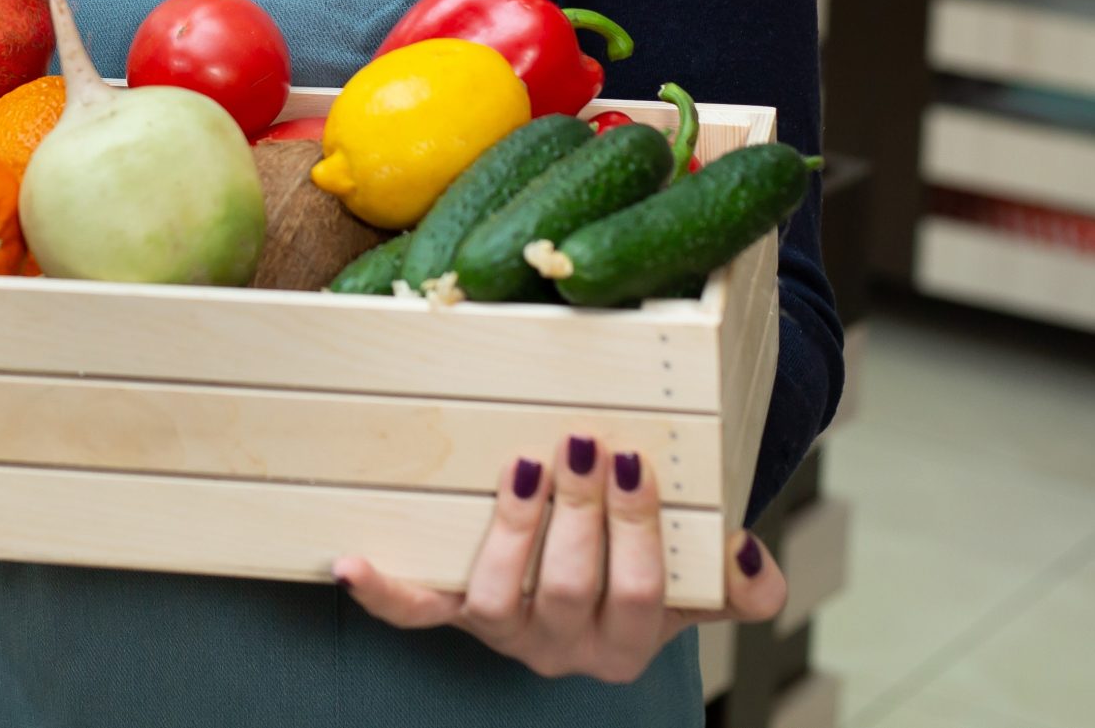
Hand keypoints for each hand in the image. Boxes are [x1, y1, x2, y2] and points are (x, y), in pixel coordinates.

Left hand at [336, 433, 786, 683]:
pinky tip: (350, 563)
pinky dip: (383, 592)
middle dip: (579, 514)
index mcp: (631, 642)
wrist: (596, 584)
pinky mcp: (454, 613)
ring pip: (499, 601)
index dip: (637, 530)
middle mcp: (565, 651)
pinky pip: (415, 613)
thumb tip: (744, 554)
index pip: (641, 595)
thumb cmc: (651, 566)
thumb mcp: (702, 580)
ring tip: (523, 467)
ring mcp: (505, 634)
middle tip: (580, 444)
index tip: (631, 459)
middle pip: (571, 591)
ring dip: (512, 530)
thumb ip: (742, 582)